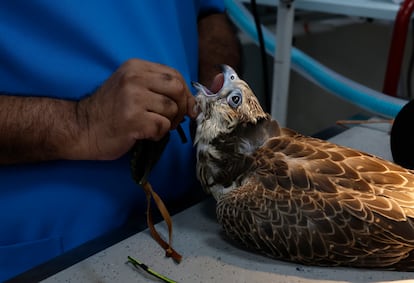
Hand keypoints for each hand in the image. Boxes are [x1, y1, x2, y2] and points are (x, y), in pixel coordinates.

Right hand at [75, 59, 195, 159]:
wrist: (80, 128)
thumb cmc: (109, 111)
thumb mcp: (131, 87)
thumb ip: (158, 88)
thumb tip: (193, 105)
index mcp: (135, 67)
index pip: (175, 75)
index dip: (185, 94)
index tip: (185, 107)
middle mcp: (134, 78)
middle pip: (178, 89)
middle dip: (182, 107)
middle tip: (173, 119)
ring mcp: (133, 98)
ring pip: (172, 110)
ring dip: (168, 123)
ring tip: (153, 126)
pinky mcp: (133, 120)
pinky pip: (162, 127)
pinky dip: (158, 135)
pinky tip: (144, 134)